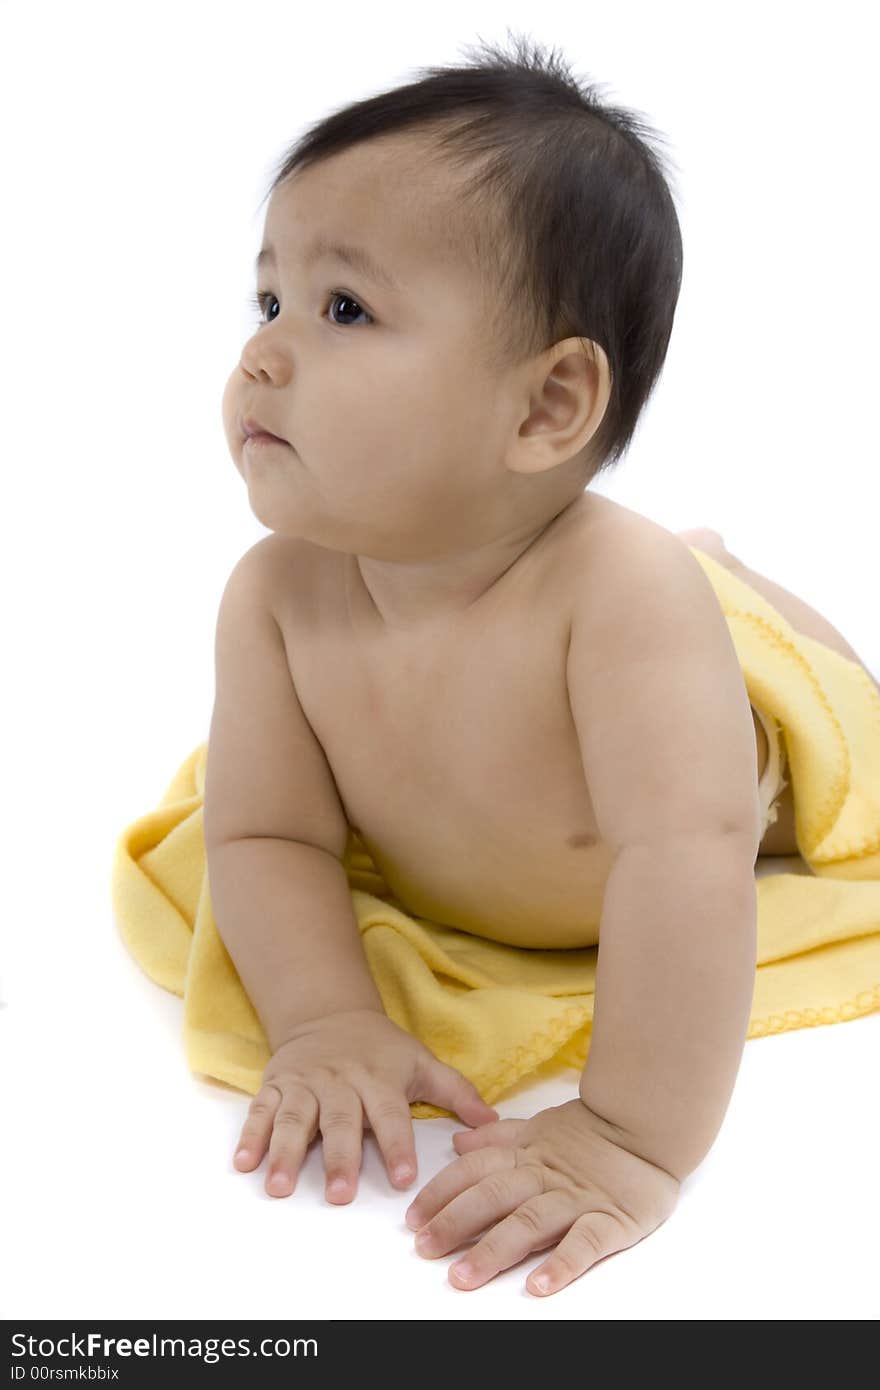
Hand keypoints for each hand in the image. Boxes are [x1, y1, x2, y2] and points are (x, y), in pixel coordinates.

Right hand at [232, 1009, 498, 1201]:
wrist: (328, 1013)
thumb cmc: (380, 1048)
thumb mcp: (421, 1062)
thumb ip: (456, 1093)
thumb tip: (495, 1124)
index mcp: (378, 1079)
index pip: (391, 1115)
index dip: (398, 1146)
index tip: (404, 1180)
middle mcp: (340, 1082)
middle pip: (340, 1122)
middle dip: (339, 1158)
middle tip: (339, 1196)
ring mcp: (304, 1084)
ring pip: (295, 1118)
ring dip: (285, 1152)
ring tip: (278, 1186)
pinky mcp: (276, 1085)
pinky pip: (261, 1110)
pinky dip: (251, 1135)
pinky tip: (245, 1163)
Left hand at [405, 1099, 679, 1295]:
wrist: (649, 1123)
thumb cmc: (591, 1131)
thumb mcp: (540, 1126)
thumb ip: (498, 1138)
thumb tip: (457, 1142)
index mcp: (526, 1154)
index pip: (475, 1170)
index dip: (442, 1192)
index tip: (414, 1217)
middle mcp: (545, 1176)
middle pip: (493, 1197)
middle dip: (456, 1223)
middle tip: (425, 1248)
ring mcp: (577, 1199)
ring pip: (530, 1222)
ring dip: (494, 1250)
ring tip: (464, 1276)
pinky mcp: (611, 1220)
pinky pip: (584, 1244)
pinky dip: (561, 1264)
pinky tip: (538, 1285)